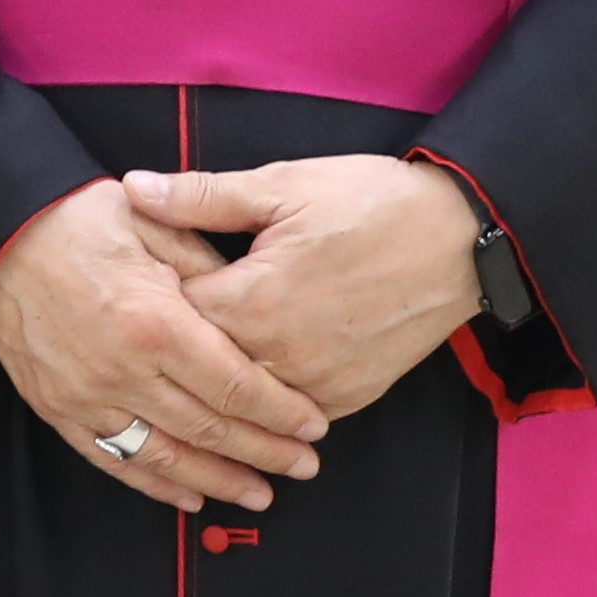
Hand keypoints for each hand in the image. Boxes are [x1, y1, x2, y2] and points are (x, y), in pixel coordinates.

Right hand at [0, 178, 328, 512]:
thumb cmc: (76, 221)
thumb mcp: (155, 226)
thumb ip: (210, 270)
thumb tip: (254, 310)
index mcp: (156, 323)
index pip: (235, 385)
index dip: (280, 412)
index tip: (314, 426)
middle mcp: (124, 371)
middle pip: (209, 429)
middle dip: (265, 453)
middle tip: (305, 467)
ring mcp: (88, 398)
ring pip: (167, 457)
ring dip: (219, 481)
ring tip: (260, 494)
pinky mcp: (60, 410)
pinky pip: (116, 460)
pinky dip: (157, 485)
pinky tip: (191, 497)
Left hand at [121, 155, 482, 419]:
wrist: (462, 239)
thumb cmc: (373, 204)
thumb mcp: (284, 184)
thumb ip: (203, 196)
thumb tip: (135, 188)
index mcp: (251, 301)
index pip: (170, 318)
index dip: (151, 301)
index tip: (140, 290)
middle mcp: (277, 356)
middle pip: (198, 368)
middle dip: (177, 349)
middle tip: (157, 330)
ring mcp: (315, 385)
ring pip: (242, 400)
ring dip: (220, 380)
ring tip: (199, 359)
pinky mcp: (346, 399)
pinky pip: (288, 412)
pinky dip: (268, 398)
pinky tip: (256, 377)